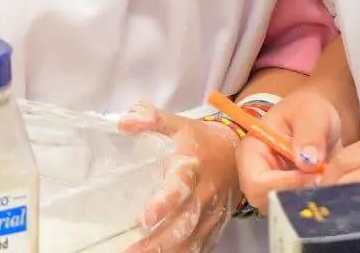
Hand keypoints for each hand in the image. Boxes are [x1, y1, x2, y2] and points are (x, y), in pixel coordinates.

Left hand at [118, 104, 239, 252]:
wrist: (236, 153)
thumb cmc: (200, 141)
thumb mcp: (177, 123)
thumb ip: (152, 119)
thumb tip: (124, 122)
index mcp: (192, 167)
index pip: (179, 186)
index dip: (164, 203)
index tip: (145, 217)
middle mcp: (204, 194)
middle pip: (183, 224)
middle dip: (158, 242)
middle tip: (131, 251)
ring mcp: (211, 213)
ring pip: (191, 240)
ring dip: (167, 252)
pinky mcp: (215, 226)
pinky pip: (200, 246)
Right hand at [234, 89, 344, 215]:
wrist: (317, 119)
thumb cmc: (307, 110)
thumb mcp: (311, 112)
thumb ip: (310, 133)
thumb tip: (308, 162)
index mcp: (251, 151)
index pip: (256, 181)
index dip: (283, 183)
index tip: (312, 174)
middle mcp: (257, 174)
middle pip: (267, 201)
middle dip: (296, 195)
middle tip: (323, 180)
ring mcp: (272, 188)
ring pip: (283, 210)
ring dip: (306, 200)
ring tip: (327, 181)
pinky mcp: (287, 196)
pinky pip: (296, 209)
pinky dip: (313, 202)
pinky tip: (328, 187)